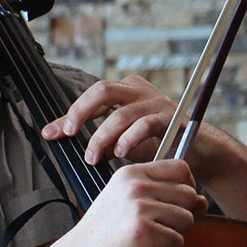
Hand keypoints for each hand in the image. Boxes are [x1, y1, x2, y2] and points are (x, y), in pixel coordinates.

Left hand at [41, 74, 181, 166]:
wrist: (197, 152)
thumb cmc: (157, 145)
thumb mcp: (121, 141)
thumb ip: (98, 140)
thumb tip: (63, 139)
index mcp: (125, 91)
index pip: (91, 97)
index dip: (69, 114)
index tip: (50, 133)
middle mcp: (139, 91)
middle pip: (102, 90)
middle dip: (80, 112)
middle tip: (69, 134)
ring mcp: (156, 102)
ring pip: (120, 113)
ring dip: (102, 137)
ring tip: (93, 157)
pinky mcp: (171, 118)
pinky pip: (144, 125)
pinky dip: (128, 140)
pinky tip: (119, 153)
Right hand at [45, 159, 207, 246]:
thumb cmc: (102, 237)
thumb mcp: (131, 208)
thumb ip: (167, 200)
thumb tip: (204, 202)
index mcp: (130, 174)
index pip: (181, 168)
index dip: (187, 187)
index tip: (173, 205)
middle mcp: (134, 186)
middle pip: (189, 194)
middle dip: (180, 218)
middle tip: (154, 229)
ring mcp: (138, 207)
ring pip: (186, 220)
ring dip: (171, 237)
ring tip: (145, 241)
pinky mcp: (142, 231)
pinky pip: (177, 241)